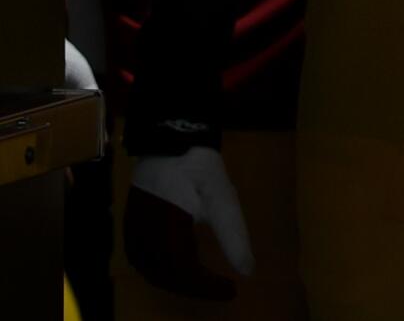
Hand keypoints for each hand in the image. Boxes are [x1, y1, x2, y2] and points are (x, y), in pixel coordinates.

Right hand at [125, 149, 254, 299]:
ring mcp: (133, 228)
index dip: (206, 287)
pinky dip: (159, 270)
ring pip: (150, 270)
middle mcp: (143, 234)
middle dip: (193, 287)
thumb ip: (234, 237)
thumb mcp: (223, 200)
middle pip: (165, 275)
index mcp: (166, 229)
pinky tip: (176, 268)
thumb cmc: (200, 167)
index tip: (231, 290)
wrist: (171, 139)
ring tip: (201, 283)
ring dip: (175, 281)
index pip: (184, 272)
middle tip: (221, 288)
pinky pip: (140, 258)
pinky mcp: (131, 223)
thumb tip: (248, 270)